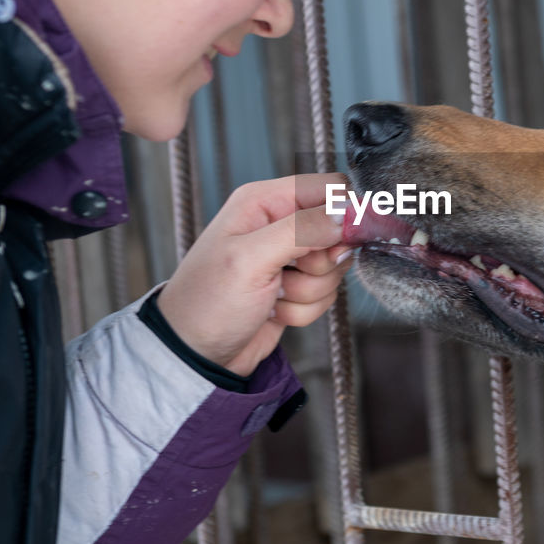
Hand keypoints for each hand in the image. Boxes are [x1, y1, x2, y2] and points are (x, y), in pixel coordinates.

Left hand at [156, 172, 352, 377]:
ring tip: (272, 295)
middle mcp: (278, 223)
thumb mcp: (250, 260)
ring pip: (334, 267)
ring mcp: (288, 257)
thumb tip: (348, 214)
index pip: (330, 188)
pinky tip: (273, 310)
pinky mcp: (296, 286)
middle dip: (320, 262)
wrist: (195, 355)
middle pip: (339, 231)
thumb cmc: (206, 304)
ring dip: (308, 291)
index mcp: (264, 201)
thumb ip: (301, 230)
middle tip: (288, 274)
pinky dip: (303, 309)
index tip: (341, 243)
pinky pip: (326, 294)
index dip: (346, 214)